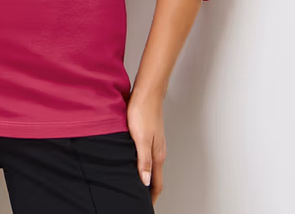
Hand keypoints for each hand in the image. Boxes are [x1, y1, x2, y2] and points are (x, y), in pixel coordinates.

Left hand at [127, 91, 166, 205]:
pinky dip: (143, 163)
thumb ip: (143, 160)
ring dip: (146, 176)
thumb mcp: (140, 139)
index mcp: (157, 154)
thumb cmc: (143, 112)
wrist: (147, 92)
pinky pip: (148, 155)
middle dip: (149, 189)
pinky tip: (135, 161)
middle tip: (140, 198)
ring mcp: (155, 142)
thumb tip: (145, 181)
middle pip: (155, 176)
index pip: (156, 183)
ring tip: (137, 184)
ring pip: (152, 165)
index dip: (151, 196)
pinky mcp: (150, 134)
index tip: (145, 205)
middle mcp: (159, 150)